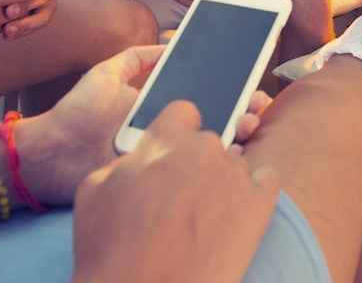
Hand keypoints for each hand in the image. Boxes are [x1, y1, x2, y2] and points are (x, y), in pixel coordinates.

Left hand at [15, 46, 274, 205]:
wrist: (48, 153)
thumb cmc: (74, 113)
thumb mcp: (105, 74)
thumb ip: (134, 58)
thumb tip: (167, 43)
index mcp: (158, 110)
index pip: (202, 99)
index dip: (228, 92)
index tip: (251, 83)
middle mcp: (166, 136)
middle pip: (214, 123)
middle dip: (241, 112)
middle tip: (257, 104)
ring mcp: (164, 160)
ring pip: (210, 149)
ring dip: (235, 136)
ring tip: (248, 124)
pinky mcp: (157, 181)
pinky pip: (191, 176)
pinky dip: (215, 167)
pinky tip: (231, 153)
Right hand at [71, 100, 279, 282]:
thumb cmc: (111, 249)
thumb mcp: (94, 191)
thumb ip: (124, 163)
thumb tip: (140, 160)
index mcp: (164, 137)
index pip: (183, 111)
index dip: (178, 132)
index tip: (175, 153)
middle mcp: (203, 148)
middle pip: (208, 143)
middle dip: (197, 165)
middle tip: (182, 201)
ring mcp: (234, 175)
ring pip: (235, 166)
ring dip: (222, 184)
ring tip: (204, 222)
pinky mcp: (260, 204)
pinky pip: (267, 181)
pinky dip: (254, 194)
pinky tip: (236, 216)